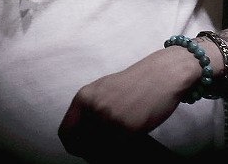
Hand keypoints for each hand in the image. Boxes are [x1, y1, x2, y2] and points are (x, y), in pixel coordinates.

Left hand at [58, 48, 194, 160]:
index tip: (82, 148)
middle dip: (90, 151)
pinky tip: (128, 143)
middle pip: (81, 145)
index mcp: (83, 97)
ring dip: (106, 153)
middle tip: (102, 150)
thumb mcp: (103, 89)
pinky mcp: (127, 128)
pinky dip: (120, 152)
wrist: (162, 74)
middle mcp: (93, 108)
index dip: (73, 145)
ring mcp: (109, 118)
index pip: (65, 133)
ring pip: (98, 151)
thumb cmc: (135, 82)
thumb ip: (90, 109)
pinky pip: (116, 151)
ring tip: (117, 145)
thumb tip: (81, 135)